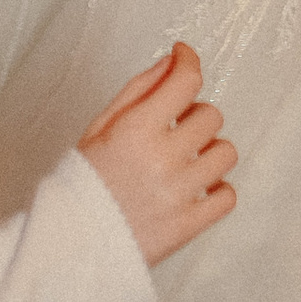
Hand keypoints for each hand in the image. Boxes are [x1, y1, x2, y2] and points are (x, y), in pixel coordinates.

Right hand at [78, 41, 235, 267]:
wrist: (73, 243)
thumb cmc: (84, 182)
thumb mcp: (100, 127)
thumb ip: (139, 90)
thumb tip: (171, 61)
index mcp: (137, 129)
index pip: (185, 81)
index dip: (190, 62)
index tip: (185, 58)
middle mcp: (163, 158)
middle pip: (212, 116)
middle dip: (195, 115)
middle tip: (176, 127)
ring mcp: (180, 193)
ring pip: (226, 153)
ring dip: (209, 151)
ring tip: (187, 161)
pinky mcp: (189, 225)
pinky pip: (228, 196)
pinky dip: (218, 190)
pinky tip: (197, 188)